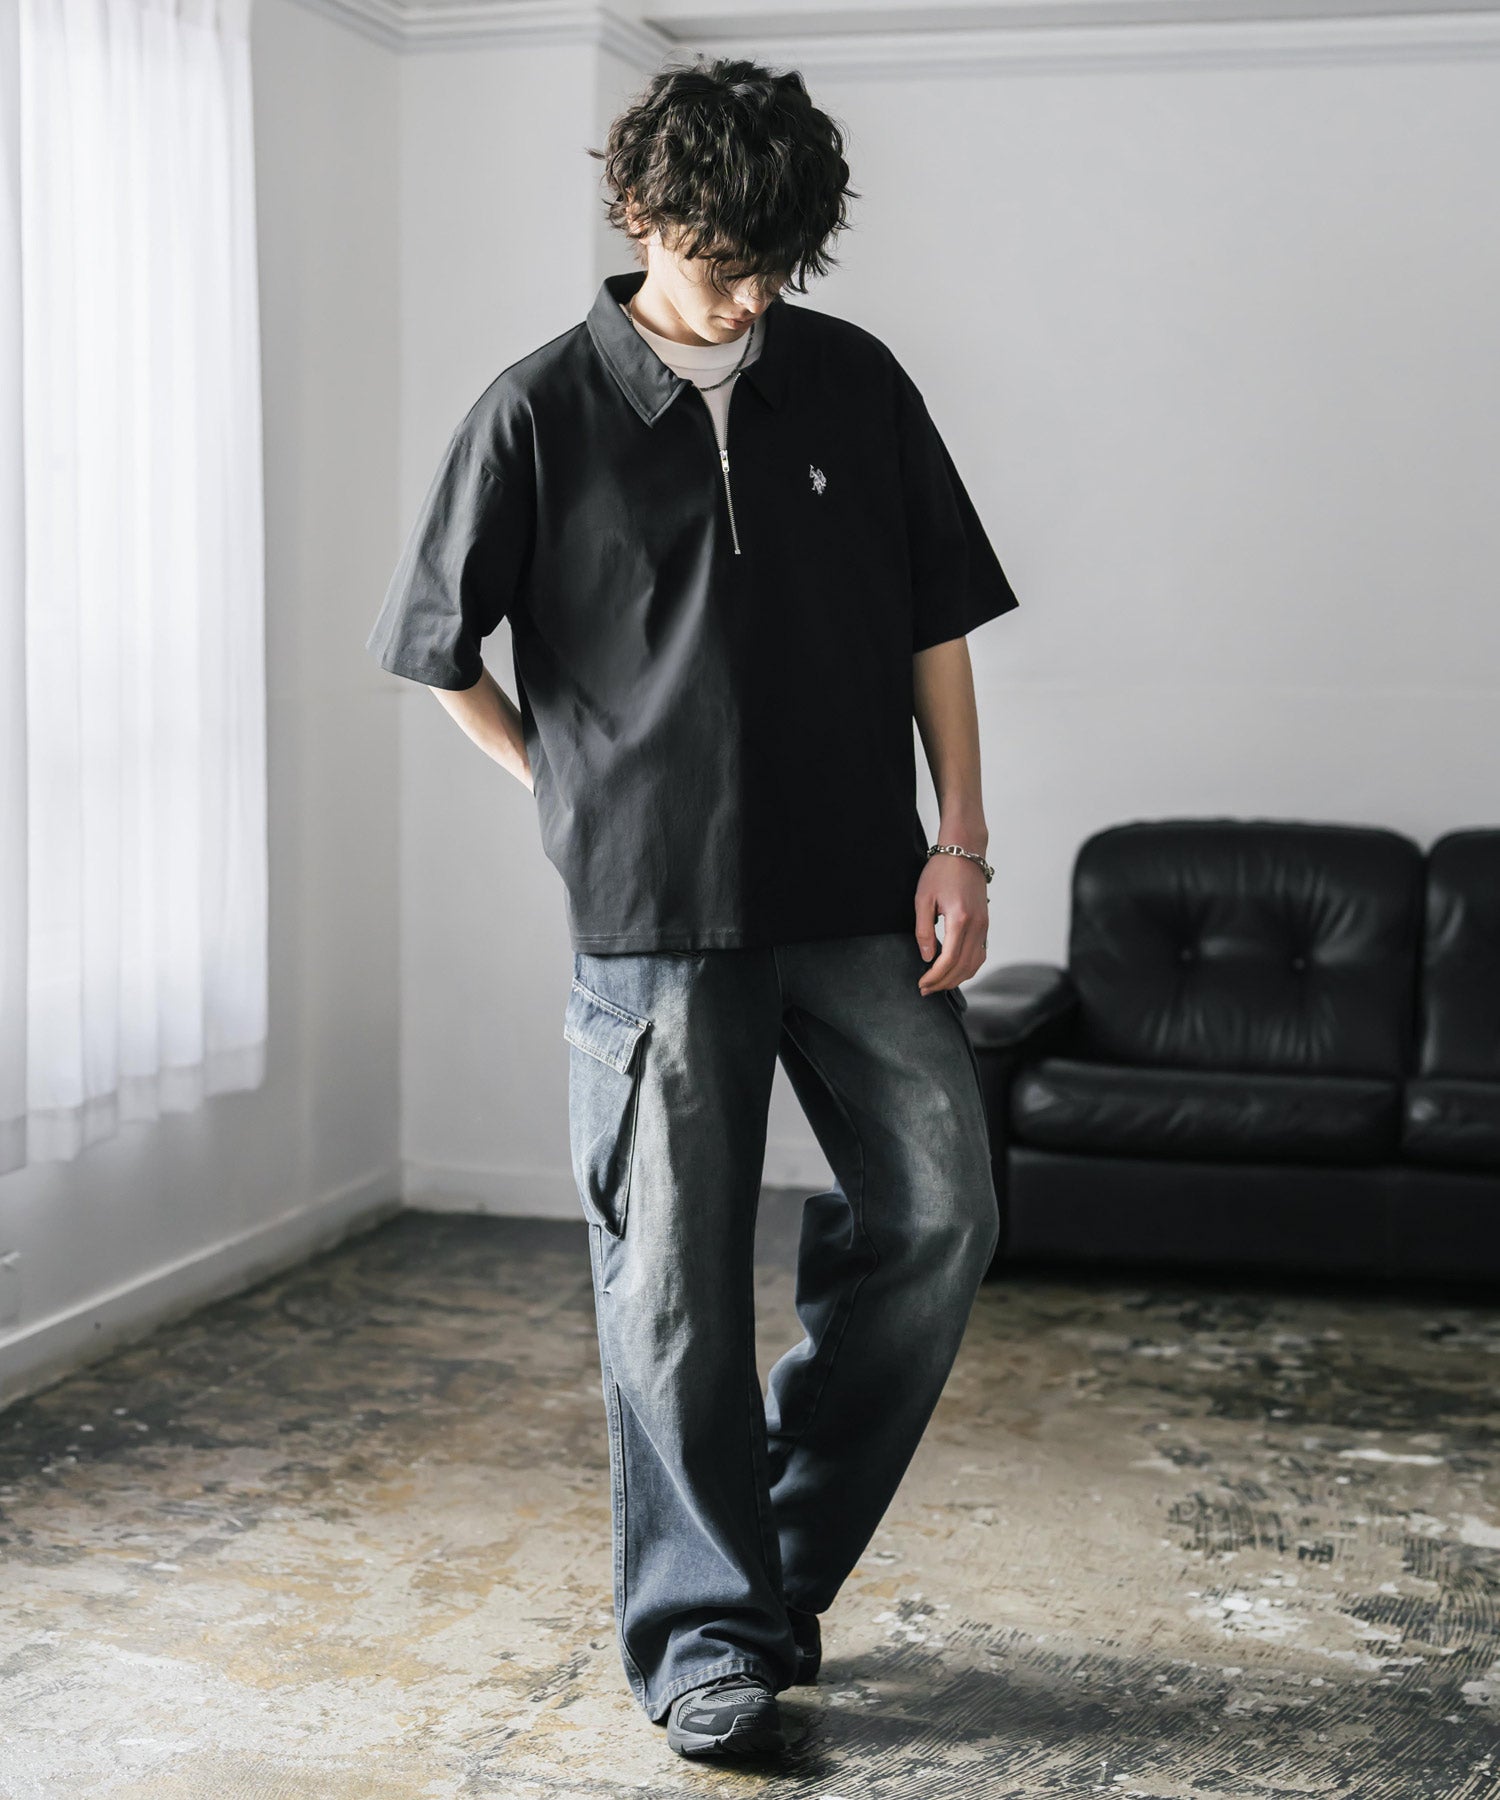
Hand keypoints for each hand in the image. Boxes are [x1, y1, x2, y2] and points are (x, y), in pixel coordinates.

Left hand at [915, 853, 988, 994]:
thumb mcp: (923, 898)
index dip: (934, 977)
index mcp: (960, 919)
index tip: (921, 984)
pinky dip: (968, 968)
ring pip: (975, 964)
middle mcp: (977, 926)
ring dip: (957, 979)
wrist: (965, 851)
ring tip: (937, 984)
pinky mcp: (986, 924)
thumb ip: (923, 930)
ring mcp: (984, 926)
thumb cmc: (940, 871)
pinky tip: (954, 972)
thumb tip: (926, 957)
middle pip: (963, 967)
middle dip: (943, 983)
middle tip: (925, 989)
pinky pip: (981, 954)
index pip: (949, 960)